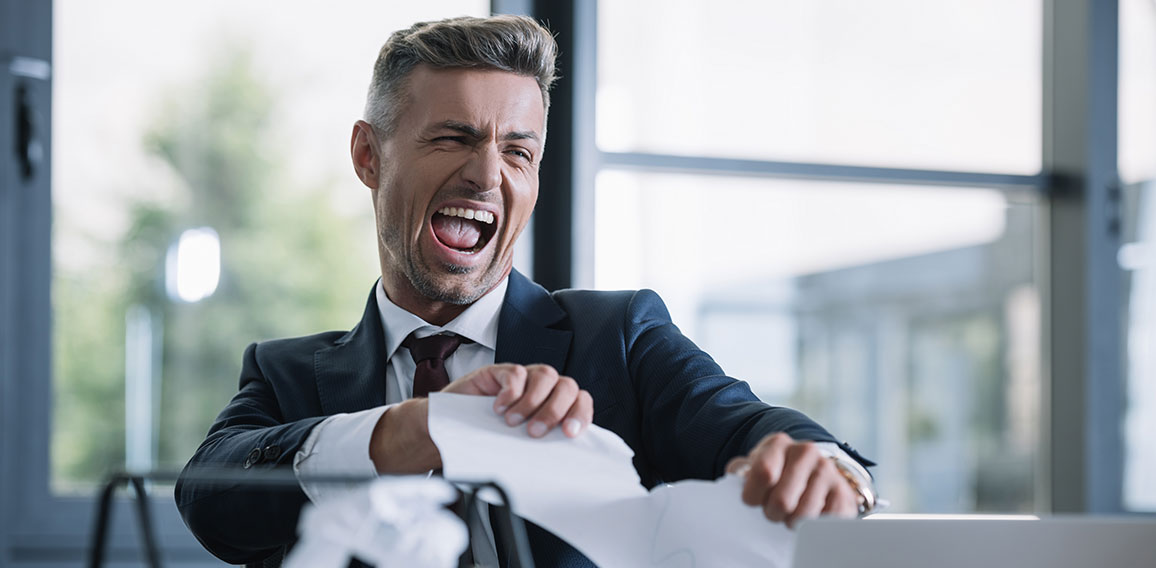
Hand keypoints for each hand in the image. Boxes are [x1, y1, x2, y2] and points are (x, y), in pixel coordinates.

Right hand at [444, 363, 592, 438]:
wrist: (449, 432)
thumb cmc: (487, 440)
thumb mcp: (519, 447)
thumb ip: (541, 447)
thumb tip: (560, 463)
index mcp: (554, 407)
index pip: (580, 401)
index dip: (580, 414)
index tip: (570, 433)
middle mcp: (542, 390)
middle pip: (567, 386)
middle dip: (554, 411)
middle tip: (534, 432)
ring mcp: (522, 379)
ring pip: (546, 375)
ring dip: (532, 401)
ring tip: (513, 422)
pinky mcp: (499, 372)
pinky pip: (516, 373)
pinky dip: (510, 392)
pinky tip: (498, 408)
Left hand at [725, 433, 857, 527]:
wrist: (812, 477)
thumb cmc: (775, 476)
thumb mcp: (753, 468)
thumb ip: (739, 472)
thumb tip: (737, 478)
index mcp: (778, 443)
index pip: (763, 473)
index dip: (752, 496)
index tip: (751, 502)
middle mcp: (806, 451)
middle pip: (782, 500)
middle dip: (772, 513)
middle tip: (772, 511)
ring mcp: (828, 471)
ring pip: (802, 515)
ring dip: (791, 523)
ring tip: (789, 516)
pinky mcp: (844, 493)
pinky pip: (823, 522)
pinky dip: (811, 528)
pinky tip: (807, 519)